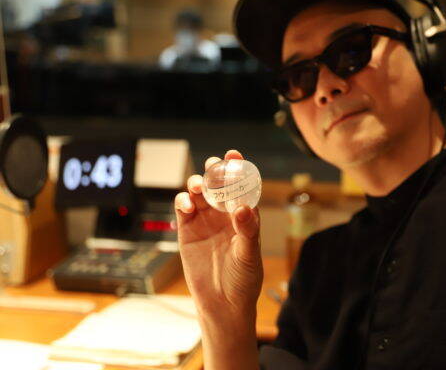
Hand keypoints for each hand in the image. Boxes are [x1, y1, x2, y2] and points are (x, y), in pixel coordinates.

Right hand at [175, 149, 262, 321]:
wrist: (223, 303)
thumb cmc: (243, 279)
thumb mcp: (249, 255)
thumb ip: (247, 231)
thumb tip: (242, 208)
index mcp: (244, 215)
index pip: (241, 186)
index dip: (238, 168)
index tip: (234, 155)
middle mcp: (224, 213)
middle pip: (217, 184)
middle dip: (214, 171)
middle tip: (212, 166)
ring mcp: (205, 220)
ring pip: (198, 192)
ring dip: (197, 183)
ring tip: (198, 187)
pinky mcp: (187, 230)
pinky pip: (183, 207)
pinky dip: (183, 201)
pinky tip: (187, 206)